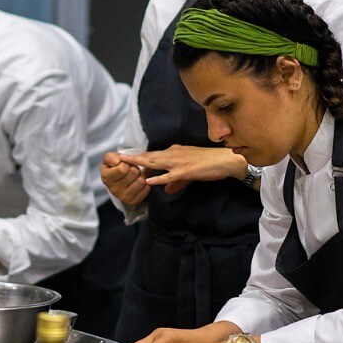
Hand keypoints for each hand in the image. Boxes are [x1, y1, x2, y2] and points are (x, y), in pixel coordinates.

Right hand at [100, 151, 149, 206]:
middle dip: (134, 167)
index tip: (124, 163)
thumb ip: (111, 157)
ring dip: (141, 175)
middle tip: (131, 168)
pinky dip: (145, 183)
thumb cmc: (115, 166)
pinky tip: (138, 181)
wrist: (119, 178)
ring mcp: (123, 197)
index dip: (126, 162)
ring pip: (141, 181)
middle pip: (134, 173)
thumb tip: (117, 161)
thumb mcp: (110, 158)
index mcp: (106, 178)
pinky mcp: (132, 201)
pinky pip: (146, 188)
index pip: (122, 169)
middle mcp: (113, 189)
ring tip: (135, 175)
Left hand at [123, 146, 245, 194]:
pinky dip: (159, 178)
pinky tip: (148, 181)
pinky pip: (170, 175)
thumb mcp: (189, 173)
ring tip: (124, 164)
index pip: (152, 155)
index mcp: (174, 152)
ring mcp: (179, 162)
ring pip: (155, 162)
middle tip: (116, 158)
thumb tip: (165, 190)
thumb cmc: (210, 165)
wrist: (226, 161)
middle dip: (132, 157)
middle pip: (149, 156)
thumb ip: (175, 182)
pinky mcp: (187, 171)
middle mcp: (174, 154)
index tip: (124, 158)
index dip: (138, 157)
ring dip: (139, 163)